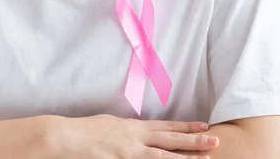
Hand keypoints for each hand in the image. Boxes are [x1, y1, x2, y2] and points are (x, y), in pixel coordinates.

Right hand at [53, 114, 219, 158]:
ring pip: (163, 157)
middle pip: (170, 140)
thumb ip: (125, 130)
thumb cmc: (82, 131)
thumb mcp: (108, 124)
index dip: (185, 127)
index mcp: (132, 127)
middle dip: (194, 141)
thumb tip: (135, 132)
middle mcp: (135, 138)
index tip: (203, 125)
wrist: (63, 137)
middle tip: (215, 141)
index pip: (165, 126)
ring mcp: (129, 153)